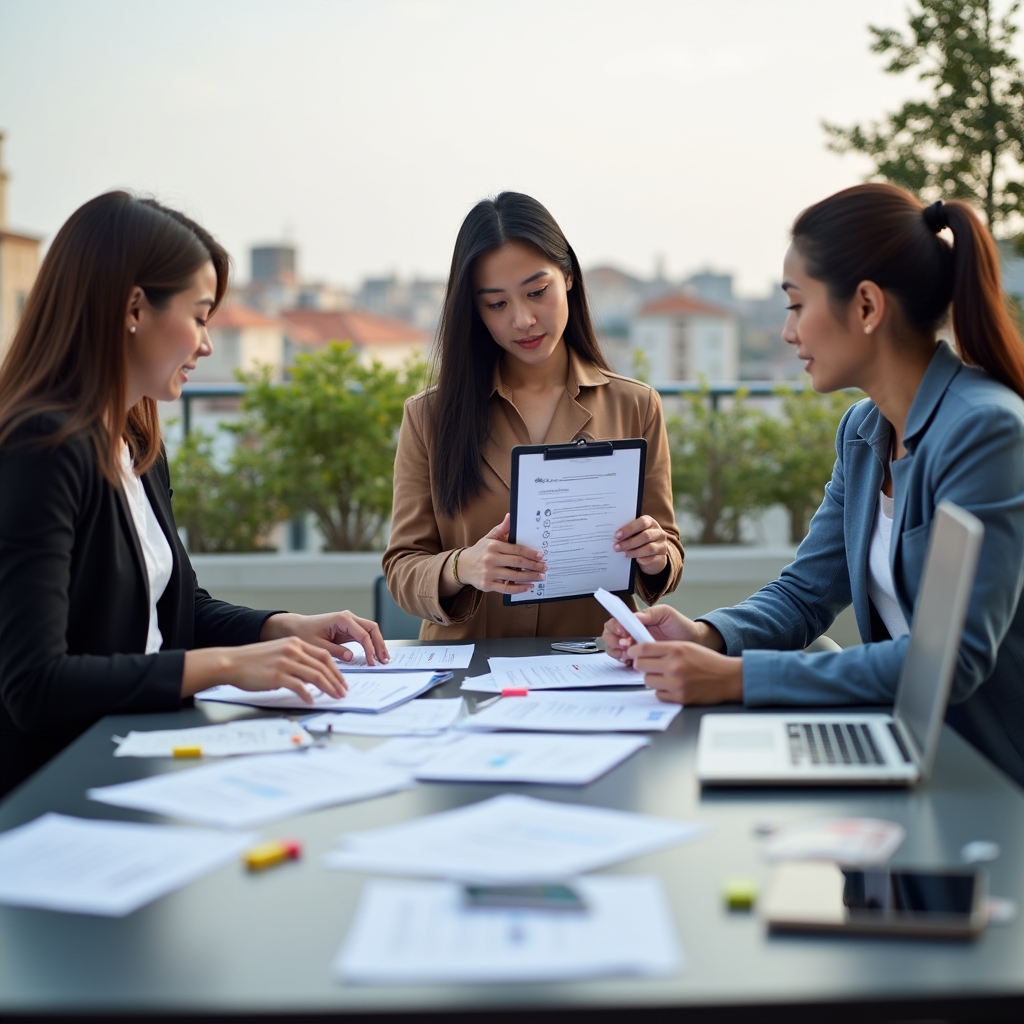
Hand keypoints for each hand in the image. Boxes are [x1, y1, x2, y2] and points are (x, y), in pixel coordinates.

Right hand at [182, 638, 346, 703]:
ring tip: (334, 697)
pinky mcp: (277, 675)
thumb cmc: (253, 661)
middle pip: (323, 666)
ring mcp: (285, 662)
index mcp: (295, 643)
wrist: (232, 662)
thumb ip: (296, 659)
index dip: (336, 670)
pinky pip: (299, 686)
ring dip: (328, 688)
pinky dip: (308, 694)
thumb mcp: (278, 652)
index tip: (341, 681)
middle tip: (343, 692)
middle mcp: (293, 650)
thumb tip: (313, 675)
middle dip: (336, 681)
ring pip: (315, 676)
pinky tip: (311, 700)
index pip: (324, 656)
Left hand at [261, 610, 388, 665]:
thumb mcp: (317, 645)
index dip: (370, 649)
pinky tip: (374, 654)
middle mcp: (348, 618)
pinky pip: (364, 635)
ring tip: (383, 659)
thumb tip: (351, 657)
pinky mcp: (348, 629)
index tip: (371, 662)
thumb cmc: (303, 633)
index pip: (363, 634)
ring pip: (371, 631)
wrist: (295, 627)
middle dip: (379, 644)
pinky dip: (371, 644)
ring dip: (378, 644)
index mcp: (342, 619)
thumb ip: (335, 651)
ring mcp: (349, 622)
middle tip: (384, 660)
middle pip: (372, 628)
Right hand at [446, 514, 546, 596]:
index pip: (516, 549)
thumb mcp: (488, 537)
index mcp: (493, 546)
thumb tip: (510, 516)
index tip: (540, 556)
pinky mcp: (488, 585)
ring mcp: (489, 573)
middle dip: (533, 566)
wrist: (462, 566)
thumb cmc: (479, 551)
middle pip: (517, 563)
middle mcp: (491, 559)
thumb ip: (501, 528)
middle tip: (544, 567)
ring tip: (540, 577)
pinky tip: (529, 587)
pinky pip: (507, 588)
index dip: (530, 553)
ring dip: (530, 577)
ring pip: (514, 576)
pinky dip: (519, 589)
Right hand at [601, 605, 723, 661]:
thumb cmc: (681, 626)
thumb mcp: (666, 614)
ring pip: (613, 648)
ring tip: (629, 653)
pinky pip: (623, 661)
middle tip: (626, 643)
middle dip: (613, 639)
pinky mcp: (640, 660)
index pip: (616, 621)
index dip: (615, 626)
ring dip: (616, 650)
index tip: (623, 631)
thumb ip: (650, 614)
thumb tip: (635, 617)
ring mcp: (634, 647)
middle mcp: (632, 633)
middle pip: (609, 635)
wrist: (694, 643)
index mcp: (636, 621)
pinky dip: (623, 661)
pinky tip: (631, 661)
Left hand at [614, 515, 669, 575]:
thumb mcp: (635, 533)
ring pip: (649, 548)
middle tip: (617, 547)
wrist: (653, 553)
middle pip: (645, 536)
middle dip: (629, 542)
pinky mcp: (662, 557)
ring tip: (624, 553)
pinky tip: (635, 560)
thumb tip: (615, 538)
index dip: (629, 529)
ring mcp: (662, 545)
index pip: (642, 522)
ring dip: (634, 552)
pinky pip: (651, 559)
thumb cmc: (640, 540)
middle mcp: (658, 532)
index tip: (617, 535)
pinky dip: (642, 559)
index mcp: (650, 522)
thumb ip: (628, 533)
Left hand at [628, 641, 742, 704]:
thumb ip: (665, 648)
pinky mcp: (680, 697)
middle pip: (641, 665)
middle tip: (648, 665)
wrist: (728, 678)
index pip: (643, 648)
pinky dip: (662, 691)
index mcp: (675, 649)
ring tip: (665, 676)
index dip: (634, 650)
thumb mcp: (686, 647)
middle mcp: (674, 665)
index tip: (632, 652)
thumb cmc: (708, 661)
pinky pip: (658, 694)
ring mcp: (676, 683)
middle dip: (642, 665)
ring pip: (648, 681)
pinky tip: (672, 686)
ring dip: (653, 678)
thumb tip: (642, 651)